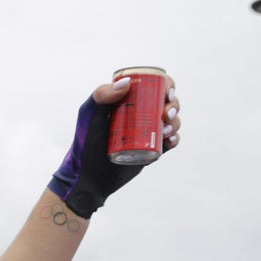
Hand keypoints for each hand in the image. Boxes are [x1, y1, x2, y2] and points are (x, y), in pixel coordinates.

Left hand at [46, 74, 180, 218]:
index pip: (153, 86)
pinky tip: (170, 140)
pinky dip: (175, 139)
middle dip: (173, 105)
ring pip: (171, 122)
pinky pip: (170, 142)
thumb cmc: (85, 143)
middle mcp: (141, 114)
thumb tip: (127, 83)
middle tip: (166, 114)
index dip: (166, 85)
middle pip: (166, 103)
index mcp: (129, 100)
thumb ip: (101, 96)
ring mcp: (148, 132)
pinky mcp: (152, 150)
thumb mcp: (89, 116)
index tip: (167, 93)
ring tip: (166, 129)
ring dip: (175, 122)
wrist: (88, 176)